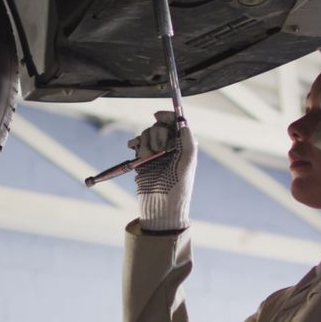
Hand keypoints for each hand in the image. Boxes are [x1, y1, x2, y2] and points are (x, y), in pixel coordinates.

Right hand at [127, 111, 196, 230]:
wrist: (160, 205)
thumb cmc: (178, 186)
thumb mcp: (187, 162)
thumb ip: (187, 140)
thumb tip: (183, 123)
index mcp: (183, 146)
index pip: (175, 123)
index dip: (167, 116)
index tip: (157, 115)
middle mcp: (169, 147)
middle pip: (159, 126)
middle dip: (156, 135)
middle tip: (159, 150)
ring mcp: (155, 153)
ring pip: (146, 134)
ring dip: (146, 144)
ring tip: (149, 158)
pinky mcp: (142, 160)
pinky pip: (136, 143)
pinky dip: (134, 143)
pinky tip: (133, 148)